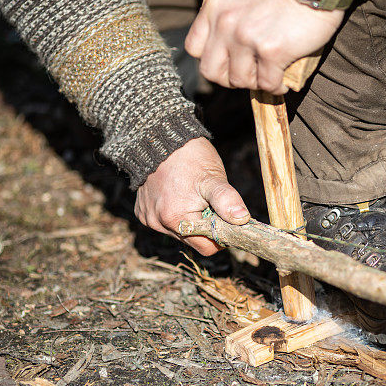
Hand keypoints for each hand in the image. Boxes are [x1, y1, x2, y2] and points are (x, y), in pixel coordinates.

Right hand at [135, 137, 249, 254]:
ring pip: (180, 233)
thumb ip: (227, 200)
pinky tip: (178, 194)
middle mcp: (158, 223)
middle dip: (206, 227)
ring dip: (191, 220)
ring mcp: (148, 218)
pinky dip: (175, 213)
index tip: (227, 220)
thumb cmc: (189, 157)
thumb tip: (242, 219)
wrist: (160, 137)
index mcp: (175, 219)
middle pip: (193, 241)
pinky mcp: (142, 211)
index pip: (206, 247)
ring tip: (193, 195)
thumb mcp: (212, 178)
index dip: (221, 237)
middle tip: (210, 203)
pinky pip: (164, 222)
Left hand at [185, 0, 343, 93]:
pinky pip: (267, 84)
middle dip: (229, 77)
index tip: (227, 60)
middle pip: (211, 71)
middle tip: (247, 73)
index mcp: (214, 6)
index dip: (210, 59)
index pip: (194, 48)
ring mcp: (246, 38)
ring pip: (240, 80)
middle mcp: (225, 22)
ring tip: (268, 74)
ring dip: (255, 82)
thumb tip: (210, 18)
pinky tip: (283, 80)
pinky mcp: (271, 51)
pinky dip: (277, 86)